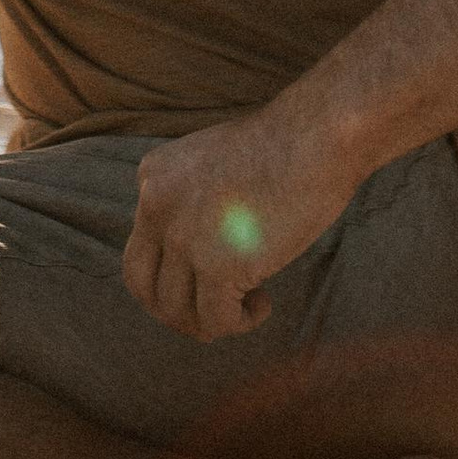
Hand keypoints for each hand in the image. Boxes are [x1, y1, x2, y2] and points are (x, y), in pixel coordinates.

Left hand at [122, 101, 355, 337]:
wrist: (316, 135)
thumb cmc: (283, 146)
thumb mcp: (212, 163)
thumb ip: (192, 202)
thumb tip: (198, 260)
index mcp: (152, 177)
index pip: (143, 245)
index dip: (174, 272)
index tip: (209, 276)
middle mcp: (155, 205)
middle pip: (142, 283)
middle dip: (174, 309)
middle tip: (211, 313)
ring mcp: (182, 236)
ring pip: (175, 310)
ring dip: (210, 320)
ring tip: (248, 303)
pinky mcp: (216, 265)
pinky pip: (215, 320)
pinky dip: (238, 323)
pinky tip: (263, 303)